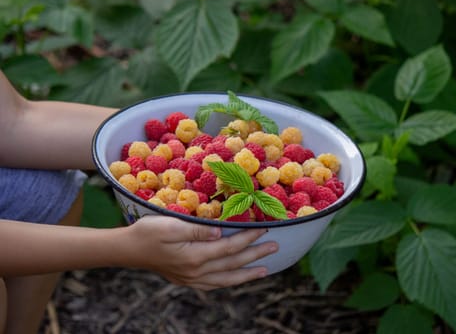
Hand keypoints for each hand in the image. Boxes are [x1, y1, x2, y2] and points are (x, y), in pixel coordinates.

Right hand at [125, 216, 277, 289]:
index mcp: (194, 256)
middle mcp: (196, 272)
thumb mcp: (170, 225)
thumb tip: (220, 232)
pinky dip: (228, 282)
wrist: (127, 250)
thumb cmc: (147, 232)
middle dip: (255, 255)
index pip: (229, 247)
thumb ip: (196, 230)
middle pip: (232, 264)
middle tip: (274, 247)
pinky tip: (235, 279)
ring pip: (226, 279)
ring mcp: (191, 279)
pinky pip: (213, 285)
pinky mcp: (186, 280)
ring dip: (246, 273)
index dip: (248, 238)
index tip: (264, 228)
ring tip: (264, 270)